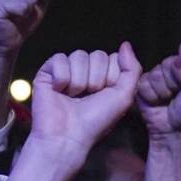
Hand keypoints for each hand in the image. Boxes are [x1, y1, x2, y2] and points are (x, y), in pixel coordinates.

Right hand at [27, 44, 142, 162]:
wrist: (67, 136)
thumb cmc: (96, 120)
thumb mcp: (124, 97)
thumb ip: (132, 70)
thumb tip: (125, 44)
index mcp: (104, 76)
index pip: (113, 58)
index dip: (111, 77)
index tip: (104, 96)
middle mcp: (86, 71)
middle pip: (98, 55)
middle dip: (96, 79)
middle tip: (87, 98)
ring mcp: (67, 70)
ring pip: (79, 55)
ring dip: (79, 81)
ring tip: (72, 97)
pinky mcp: (47, 71)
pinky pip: (59, 59)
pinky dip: (62, 79)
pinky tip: (58, 92)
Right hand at [136, 42, 180, 142]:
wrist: (170, 131)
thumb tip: (177, 60)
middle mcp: (175, 67)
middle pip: (168, 62)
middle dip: (172, 82)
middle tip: (176, 95)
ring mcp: (158, 74)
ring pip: (155, 74)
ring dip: (161, 91)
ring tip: (167, 100)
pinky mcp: (144, 83)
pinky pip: (143, 83)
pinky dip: (150, 96)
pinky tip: (156, 102)